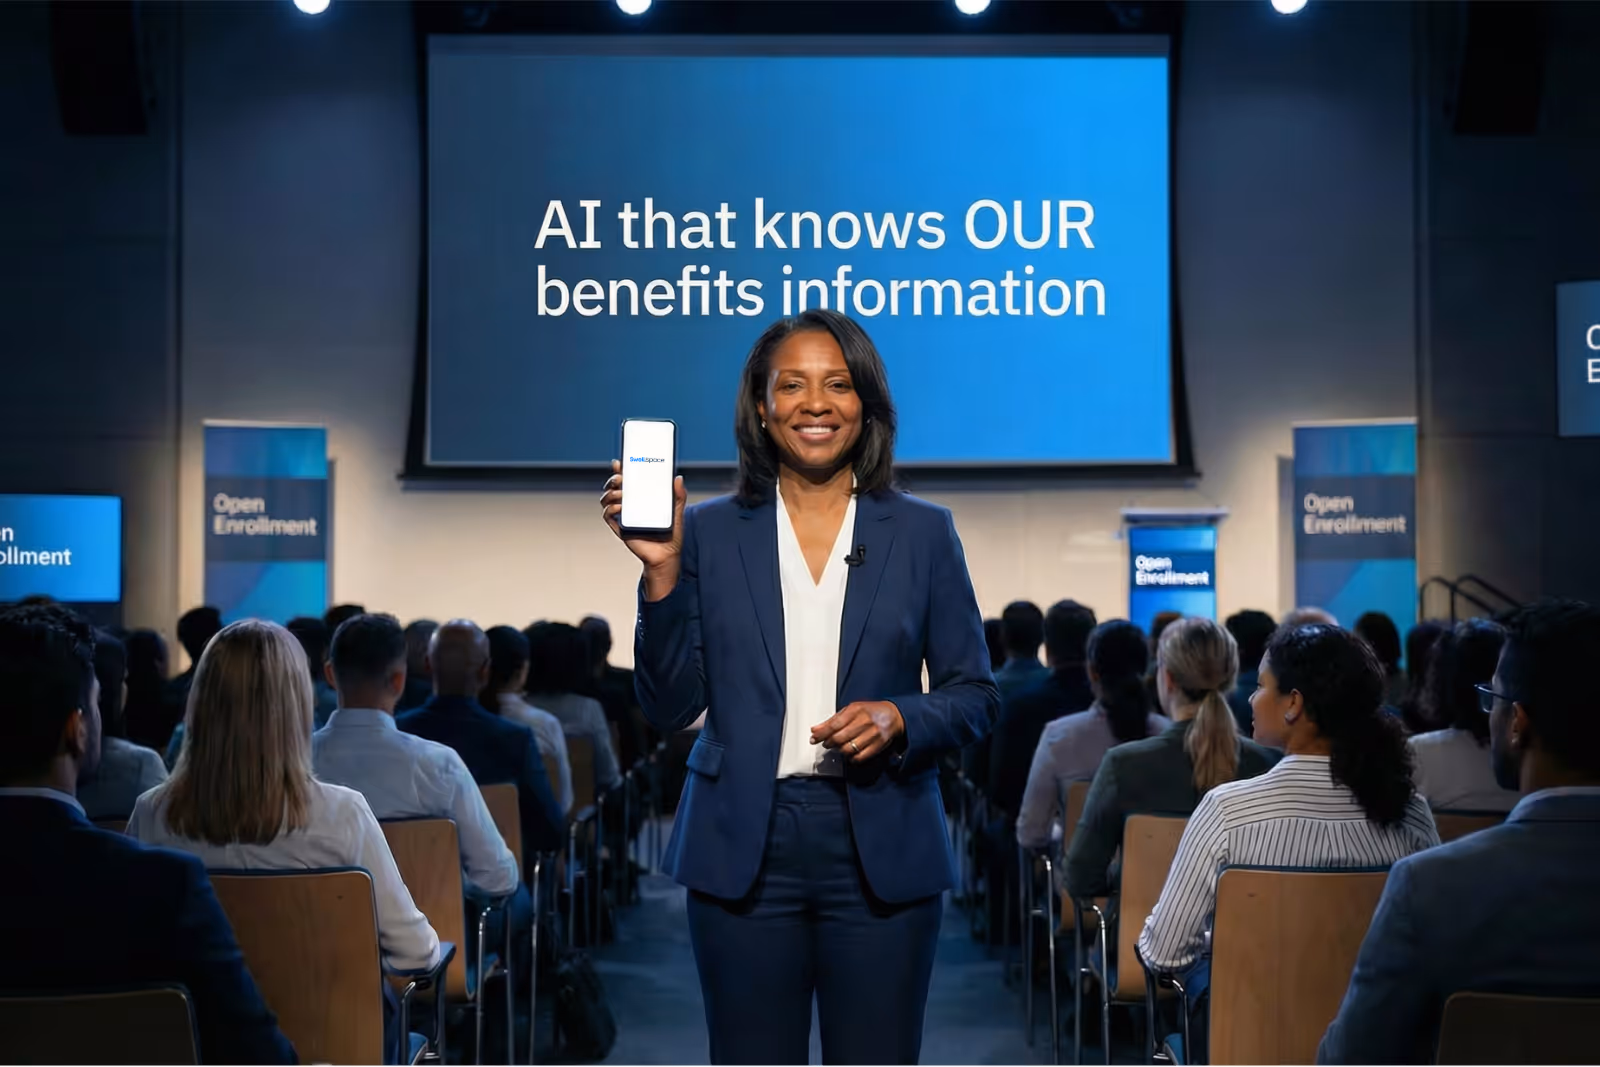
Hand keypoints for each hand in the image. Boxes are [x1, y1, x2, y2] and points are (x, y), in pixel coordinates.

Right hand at [601, 460, 687, 598]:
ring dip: (610, 492)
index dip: (621, 470)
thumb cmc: (671, 535)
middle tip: (620, 477)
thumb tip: (678, 478)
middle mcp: (630, 506)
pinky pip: (608, 515)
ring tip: (621, 493)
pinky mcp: (620, 528)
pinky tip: (619, 506)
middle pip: (614, 487)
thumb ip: (678, 496)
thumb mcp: (677, 512)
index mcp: (641, 499)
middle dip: (613, 479)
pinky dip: (610, 508)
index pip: (628, 481)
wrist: (666, 556)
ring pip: (607, 499)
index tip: (620, 462)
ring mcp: (623, 516)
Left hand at [811, 701, 903, 762]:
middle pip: (840, 738)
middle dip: (829, 743)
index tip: (814, 739)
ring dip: (840, 751)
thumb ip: (833, 720)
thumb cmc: (870, 711)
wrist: (894, 715)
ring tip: (839, 747)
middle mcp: (864, 722)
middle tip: (826, 743)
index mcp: (856, 710)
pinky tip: (850, 754)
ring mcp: (872, 734)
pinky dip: (852, 758)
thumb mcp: (851, 709)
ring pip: (848, 749)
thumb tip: (816, 730)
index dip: (821, 734)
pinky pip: (860, 757)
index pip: (834, 725)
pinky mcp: (878, 745)